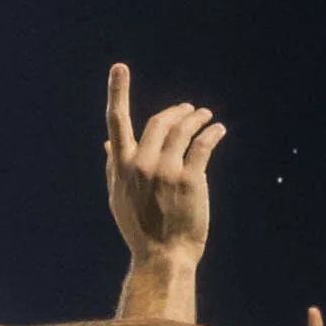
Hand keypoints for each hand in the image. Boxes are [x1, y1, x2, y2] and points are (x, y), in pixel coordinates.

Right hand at [106, 62, 222, 262]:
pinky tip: (218, 130)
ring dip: (196, 119)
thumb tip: (107, 144)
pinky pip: (203, 146)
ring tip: (205, 116)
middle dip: (177, 111)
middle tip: (189, 110)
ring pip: (183, 131)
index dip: (117, 92)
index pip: (116, 121)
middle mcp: (141, 164)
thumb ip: (113, 168)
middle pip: (160, 122)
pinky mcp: (190, 180)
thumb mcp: (118, 198)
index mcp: (121, 166)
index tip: (119, 68)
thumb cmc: (140, 230)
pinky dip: (212, 134)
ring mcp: (166, 171)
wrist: (162, 257)